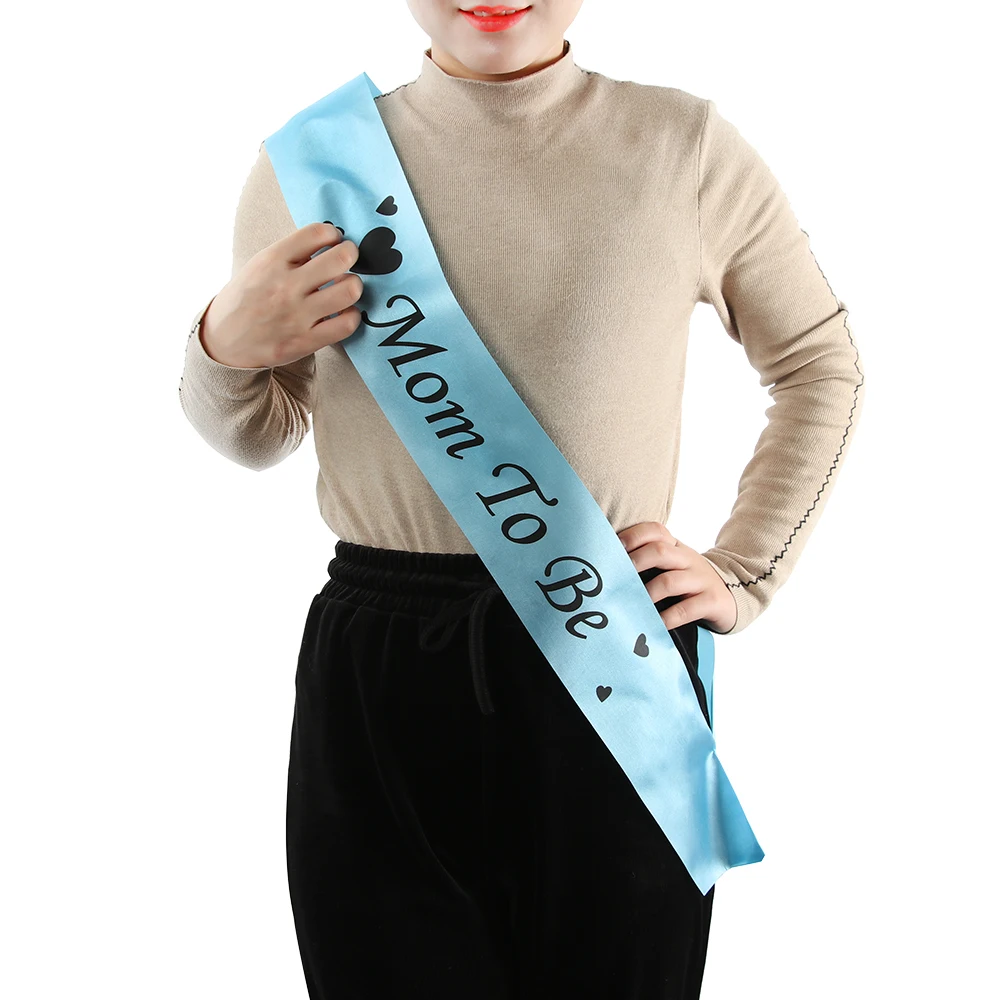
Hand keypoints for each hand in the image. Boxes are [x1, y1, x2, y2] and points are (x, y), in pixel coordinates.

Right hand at [200, 221, 364, 368]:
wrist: (223, 341)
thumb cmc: (246, 299)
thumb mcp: (258, 266)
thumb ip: (290, 254)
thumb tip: (328, 240)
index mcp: (272, 260)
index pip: (317, 233)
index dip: (332, 234)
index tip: (332, 241)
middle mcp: (286, 286)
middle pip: (340, 259)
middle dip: (350, 255)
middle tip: (347, 260)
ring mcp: (297, 315)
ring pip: (349, 291)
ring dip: (354, 285)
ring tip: (346, 287)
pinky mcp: (305, 341)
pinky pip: (346, 325)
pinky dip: (352, 316)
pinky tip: (344, 312)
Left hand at [617, 521, 736, 633]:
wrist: (733, 594)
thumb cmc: (690, 581)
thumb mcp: (673, 564)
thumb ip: (649, 562)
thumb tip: (609, 570)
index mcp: (675, 546)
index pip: (654, 530)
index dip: (633, 536)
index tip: (612, 549)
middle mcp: (687, 559)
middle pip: (659, 551)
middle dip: (635, 562)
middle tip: (616, 578)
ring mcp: (700, 579)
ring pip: (670, 581)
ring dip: (648, 593)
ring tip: (633, 605)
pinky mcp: (711, 601)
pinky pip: (687, 609)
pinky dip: (668, 618)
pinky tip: (655, 625)